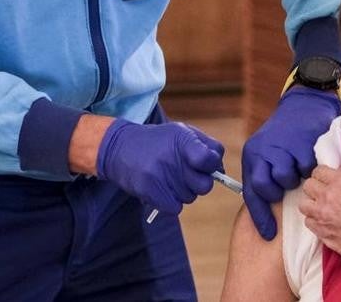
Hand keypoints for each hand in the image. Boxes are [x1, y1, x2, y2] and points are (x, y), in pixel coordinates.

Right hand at [96, 120, 224, 214]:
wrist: (120, 148)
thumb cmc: (157, 142)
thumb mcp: (182, 133)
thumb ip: (206, 147)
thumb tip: (220, 170)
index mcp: (183, 138)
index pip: (211, 159)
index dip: (211, 165)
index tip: (202, 164)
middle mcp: (172, 156)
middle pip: (204, 186)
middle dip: (198, 182)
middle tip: (184, 173)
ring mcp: (159, 174)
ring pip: (190, 198)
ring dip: (183, 192)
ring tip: (167, 177)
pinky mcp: (149, 191)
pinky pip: (175, 208)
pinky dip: (171, 202)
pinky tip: (161, 189)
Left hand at [242, 86, 340, 238]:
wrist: (304, 105)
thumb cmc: (286, 136)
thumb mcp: (268, 153)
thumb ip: (265, 176)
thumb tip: (269, 211)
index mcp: (252, 156)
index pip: (252, 193)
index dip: (260, 217)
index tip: (268, 235)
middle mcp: (261, 151)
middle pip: (267, 188)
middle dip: (278, 192)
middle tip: (288, 184)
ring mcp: (280, 147)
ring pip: (286, 179)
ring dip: (296, 178)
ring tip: (299, 167)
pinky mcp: (300, 143)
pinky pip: (305, 168)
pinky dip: (309, 167)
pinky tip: (309, 157)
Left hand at [298, 166, 340, 265]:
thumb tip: (339, 180)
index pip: (319, 171)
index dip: (323, 176)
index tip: (327, 181)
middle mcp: (328, 196)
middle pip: (308, 185)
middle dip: (315, 189)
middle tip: (324, 194)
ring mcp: (322, 216)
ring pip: (304, 205)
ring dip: (312, 206)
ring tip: (323, 210)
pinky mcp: (321, 233)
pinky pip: (308, 223)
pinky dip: (314, 222)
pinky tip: (325, 223)